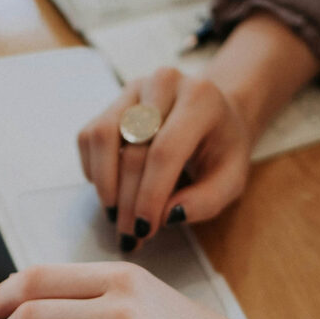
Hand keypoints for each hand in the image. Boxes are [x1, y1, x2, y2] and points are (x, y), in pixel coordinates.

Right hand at [77, 68, 250, 250]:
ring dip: (104, 184)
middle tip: (129, 234)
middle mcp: (164, 84)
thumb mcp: (230, 180)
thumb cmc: (220, 149)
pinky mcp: (112, 102)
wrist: (212, 115)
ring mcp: (133, 90)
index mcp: (200, 99)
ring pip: (102, 137)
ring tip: (115, 214)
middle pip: (133, 150)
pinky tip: (111, 189)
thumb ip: (206, 201)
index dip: (149, 195)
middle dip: (127, 201)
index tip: (144, 229)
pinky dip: (93, 170)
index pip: (165, 151)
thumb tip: (167, 216)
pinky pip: (89, 137)